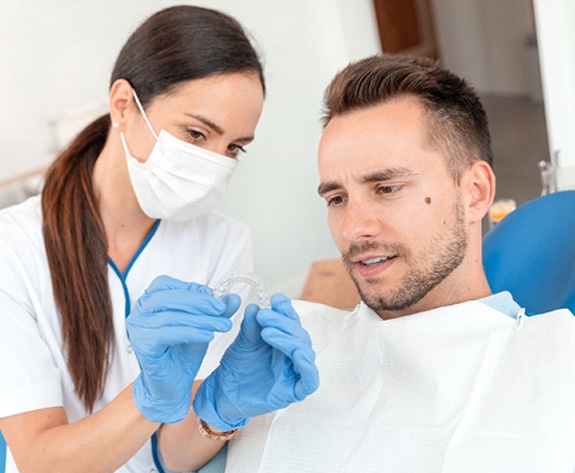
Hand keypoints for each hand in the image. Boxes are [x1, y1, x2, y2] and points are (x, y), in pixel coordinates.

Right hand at [126, 275, 239, 423]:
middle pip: (169, 297)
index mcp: (149, 301)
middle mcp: (138, 312)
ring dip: (201, 319)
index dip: (192, 289)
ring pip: (171, 316)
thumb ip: (216, 311)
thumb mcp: (203, 326)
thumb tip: (234, 298)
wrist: (171, 386)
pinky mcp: (142, 345)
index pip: (166, 284)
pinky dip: (191, 332)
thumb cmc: (182, 353)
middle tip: (222, 309)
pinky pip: (168, 334)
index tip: (216, 299)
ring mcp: (137, 329)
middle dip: (200, 302)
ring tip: (223, 324)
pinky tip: (208, 335)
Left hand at [193, 294, 318, 430]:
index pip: (292, 322)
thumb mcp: (243, 342)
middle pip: (299, 335)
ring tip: (267, 331)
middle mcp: (292, 356)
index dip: (287, 310)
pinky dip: (307, 365)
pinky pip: (310, 379)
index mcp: (284, 341)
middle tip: (263, 315)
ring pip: (305, 352)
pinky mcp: (294, 392)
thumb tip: (255, 307)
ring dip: (289, 339)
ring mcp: (295, 373)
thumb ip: (251, 327)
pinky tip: (297, 353)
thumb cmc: (236, 368)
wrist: (223, 394)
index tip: (276, 299)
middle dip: (282, 323)